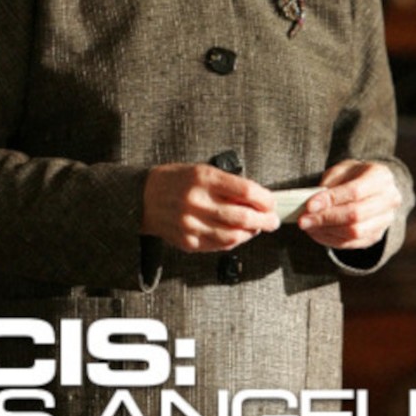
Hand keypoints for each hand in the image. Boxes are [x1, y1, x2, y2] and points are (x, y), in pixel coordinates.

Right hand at [141, 162, 279, 252]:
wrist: (142, 198)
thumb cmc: (174, 181)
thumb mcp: (200, 170)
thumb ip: (227, 184)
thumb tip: (256, 198)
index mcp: (202, 178)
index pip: (245, 191)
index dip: (265, 199)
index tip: (271, 202)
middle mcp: (197, 202)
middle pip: (242, 217)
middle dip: (264, 220)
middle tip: (272, 220)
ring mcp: (191, 224)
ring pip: (233, 236)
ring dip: (251, 233)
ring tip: (256, 228)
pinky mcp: (188, 242)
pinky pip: (219, 246)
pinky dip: (234, 241)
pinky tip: (238, 235)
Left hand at [298, 159, 401, 249]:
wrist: (371, 187)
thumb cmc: (353, 175)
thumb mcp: (342, 169)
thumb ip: (329, 184)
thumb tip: (313, 205)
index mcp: (381, 177)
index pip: (355, 191)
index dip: (331, 200)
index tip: (309, 205)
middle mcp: (389, 199)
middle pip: (355, 215)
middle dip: (325, 218)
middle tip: (303, 220)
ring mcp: (385, 220)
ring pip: (354, 232)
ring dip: (327, 231)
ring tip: (308, 226)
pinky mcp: (376, 236)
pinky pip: (352, 243)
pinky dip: (331, 240)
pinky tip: (317, 233)